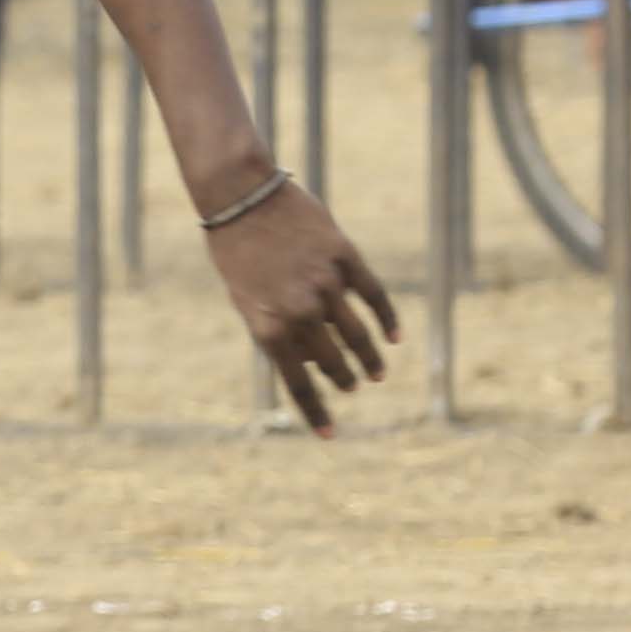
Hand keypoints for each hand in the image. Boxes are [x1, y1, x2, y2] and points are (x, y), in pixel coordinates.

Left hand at [201, 176, 397, 434]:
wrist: (241, 195)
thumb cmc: (236, 250)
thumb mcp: (245, 299)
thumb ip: (275, 329)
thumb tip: (309, 359)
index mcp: (268, 327)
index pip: (297, 383)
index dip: (315, 411)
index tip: (329, 435)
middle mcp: (298, 311)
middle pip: (331, 360)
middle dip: (344, 379)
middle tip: (353, 386)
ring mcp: (324, 284)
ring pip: (356, 333)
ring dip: (368, 357)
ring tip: (376, 373)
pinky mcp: (343, 257)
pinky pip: (372, 295)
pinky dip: (386, 318)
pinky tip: (394, 336)